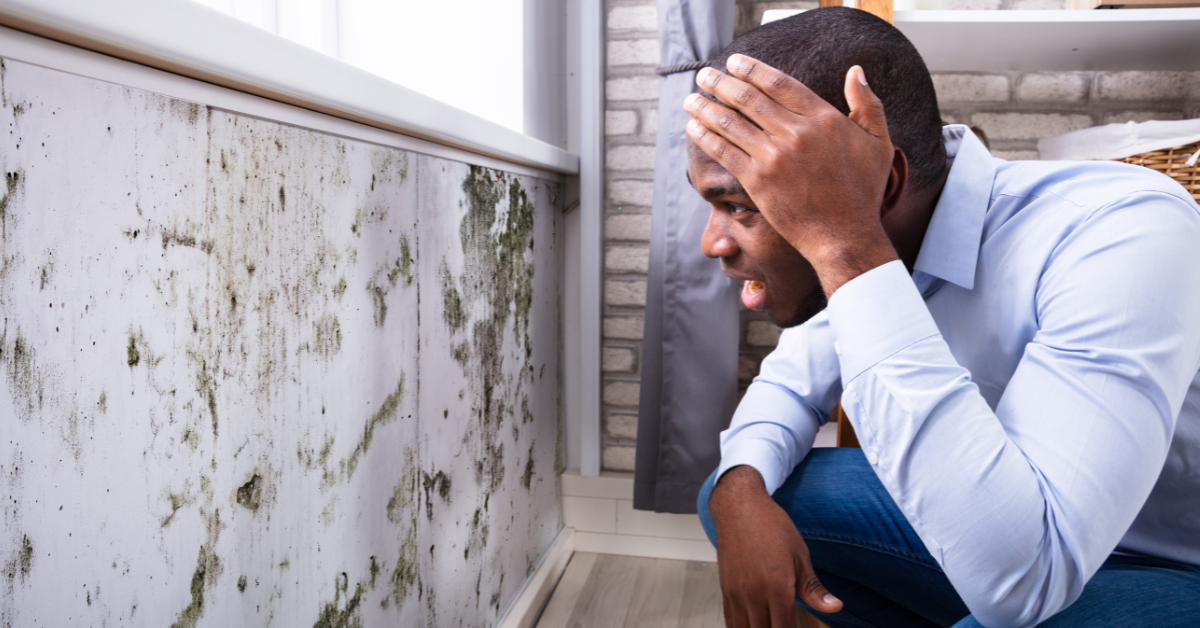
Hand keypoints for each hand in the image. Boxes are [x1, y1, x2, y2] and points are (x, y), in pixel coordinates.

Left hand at [684, 55, 904, 296]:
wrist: (844, 236)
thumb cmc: (863, 192)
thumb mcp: (879, 143)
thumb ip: (868, 104)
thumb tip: (855, 71)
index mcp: (824, 118)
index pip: (780, 83)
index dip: (752, 69)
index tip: (734, 61)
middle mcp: (796, 133)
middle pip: (749, 98)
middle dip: (721, 82)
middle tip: (705, 74)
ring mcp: (774, 157)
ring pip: (732, 123)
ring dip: (706, 107)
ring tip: (691, 99)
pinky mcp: (758, 181)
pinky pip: (725, 152)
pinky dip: (706, 137)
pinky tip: (694, 127)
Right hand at [710, 466, 841, 626]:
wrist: (739, 507)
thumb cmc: (771, 526)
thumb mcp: (800, 555)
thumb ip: (813, 588)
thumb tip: (835, 607)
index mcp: (777, 586)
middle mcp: (753, 592)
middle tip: (785, 626)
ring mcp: (736, 592)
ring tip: (770, 625)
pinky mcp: (725, 589)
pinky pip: (731, 620)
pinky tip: (752, 625)